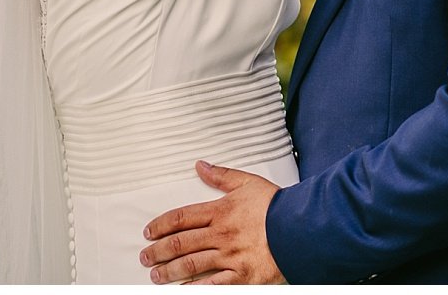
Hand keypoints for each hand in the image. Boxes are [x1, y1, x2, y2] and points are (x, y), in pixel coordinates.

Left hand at [140, 161, 283, 284]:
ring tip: (156, 275)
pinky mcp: (242, 276)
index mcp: (220, 211)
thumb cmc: (277, 206)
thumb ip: (222, 176)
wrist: (302, 227)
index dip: (160, 225)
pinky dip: (195, 288)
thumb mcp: (248, 183)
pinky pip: (213, 285)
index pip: (181, 218)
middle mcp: (221, 234)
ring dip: (169, 271)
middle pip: (180, 243)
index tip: (149, 232)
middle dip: (158, 251)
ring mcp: (230, 257)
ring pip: (191, 265)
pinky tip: (182, 290)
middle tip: (145, 257)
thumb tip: (200, 166)